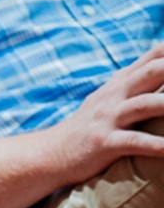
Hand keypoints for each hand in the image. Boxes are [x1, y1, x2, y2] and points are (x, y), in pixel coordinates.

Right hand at [45, 42, 163, 185]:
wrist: (54, 151)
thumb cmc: (91, 125)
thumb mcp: (111, 96)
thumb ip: (136, 80)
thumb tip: (160, 64)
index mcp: (121, 82)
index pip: (153, 57)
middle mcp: (115, 94)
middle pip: (152, 72)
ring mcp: (108, 116)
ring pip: (145, 105)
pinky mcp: (104, 142)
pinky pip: (133, 142)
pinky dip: (155, 145)